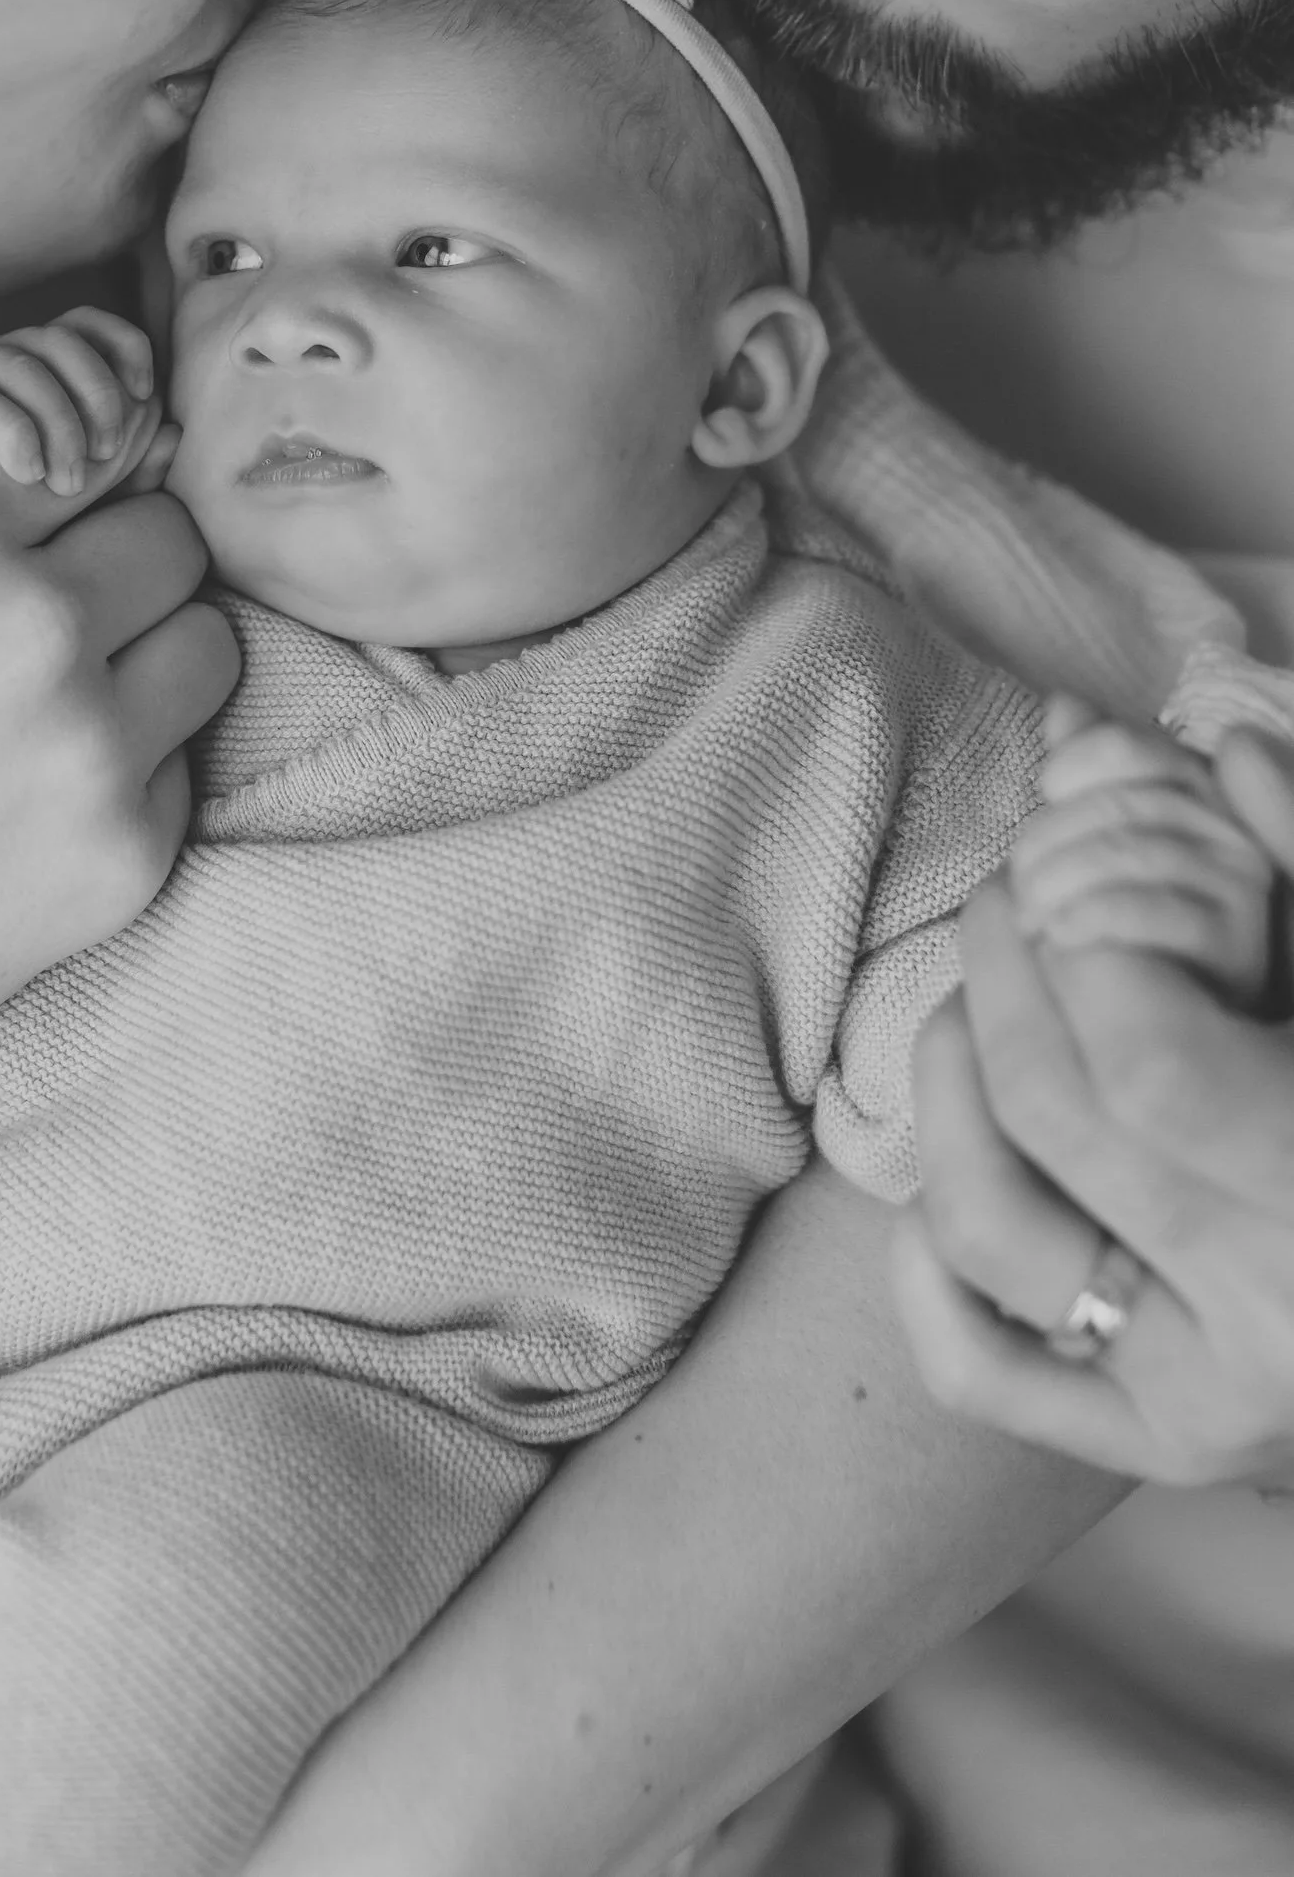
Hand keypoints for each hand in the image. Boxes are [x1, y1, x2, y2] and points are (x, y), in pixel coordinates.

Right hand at [0, 308, 174, 501]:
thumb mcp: (72, 482)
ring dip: (58, 426)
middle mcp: (4, 351)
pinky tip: (27, 472)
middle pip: (64, 340)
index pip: (89, 322)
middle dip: (97, 396)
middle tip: (104, 458)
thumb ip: (125, 466)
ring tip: (64, 485)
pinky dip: (12, 434)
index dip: (125, 346)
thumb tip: (175, 436)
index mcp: (41, 359)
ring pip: (26, 368)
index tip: (146, 395)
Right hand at [0, 356, 234, 1141]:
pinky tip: (35, 794)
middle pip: (169, 530)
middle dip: (118, 555)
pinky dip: (132, 766)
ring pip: (208, 638)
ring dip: (153, 650)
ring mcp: (98, 744)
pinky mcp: (133, 849)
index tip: (37, 515)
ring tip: (63, 694)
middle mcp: (40, 622)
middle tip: (53, 606)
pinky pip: (185, 759)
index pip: (85, 438)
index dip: (60, 479)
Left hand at [892, 736, 1293, 1487]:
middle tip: (1006, 899)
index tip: (1080, 883)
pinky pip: (984, 1376)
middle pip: (1050, 1110)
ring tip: (972, 1011)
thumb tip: (1222, 737)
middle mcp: (1268, 1307)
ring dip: (946, 1088)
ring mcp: (1206, 1396)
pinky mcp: (1156, 1450)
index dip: (1084, 945)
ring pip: (989, 1228)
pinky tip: (942, 1178)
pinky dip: (928, 1275)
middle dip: (1000, 971)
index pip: (1143, 1060)